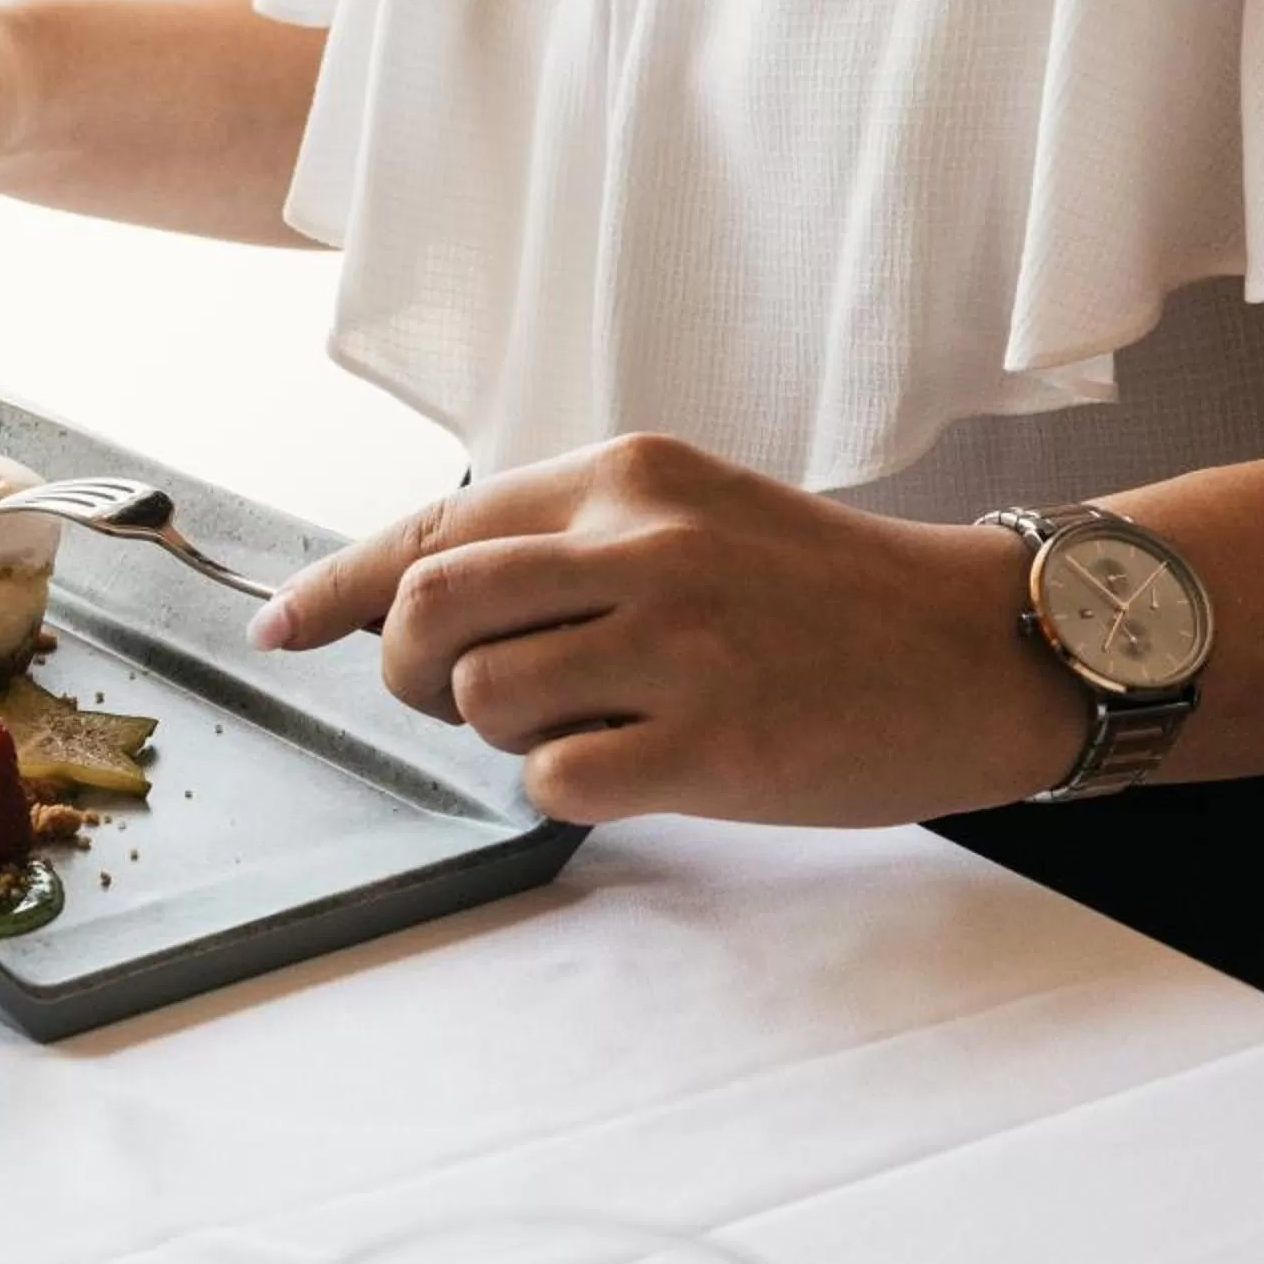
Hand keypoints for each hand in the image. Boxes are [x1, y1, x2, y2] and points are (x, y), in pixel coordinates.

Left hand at [248, 434, 1089, 826]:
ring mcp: (677, 643)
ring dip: (504, 734)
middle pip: (425, 610)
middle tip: (456, 698)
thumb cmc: (825, 595)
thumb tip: (408, 603)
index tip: (279, 630)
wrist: (984, 647)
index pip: (432, 528)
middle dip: (406, 671)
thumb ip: (564, 545)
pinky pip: (553, 779)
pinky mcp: (712, 741)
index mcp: (625, 477)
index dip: (334, 590)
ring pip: (478, 699)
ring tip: (594, 724)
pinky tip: (640, 767)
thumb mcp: (692, 518)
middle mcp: (640, 545)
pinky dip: (566, 787)